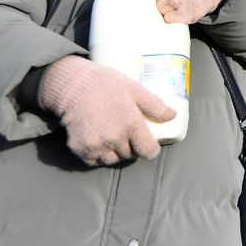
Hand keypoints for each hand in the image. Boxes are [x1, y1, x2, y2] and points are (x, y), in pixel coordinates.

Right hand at [39, 55, 175, 165]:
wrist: (73, 86)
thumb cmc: (107, 84)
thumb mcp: (135, 89)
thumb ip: (155, 105)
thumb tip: (172, 116)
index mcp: (131, 124)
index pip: (148, 151)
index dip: (150, 149)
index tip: (149, 144)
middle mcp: (114, 139)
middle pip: (130, 155)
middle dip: (132, 148)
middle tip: (128, 135)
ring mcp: (96, 146)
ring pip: (113, 160)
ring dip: (116, 153)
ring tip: (114, 137)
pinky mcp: (80, 150)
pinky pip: (95, 161)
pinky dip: (98, 155)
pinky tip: (98, 140)